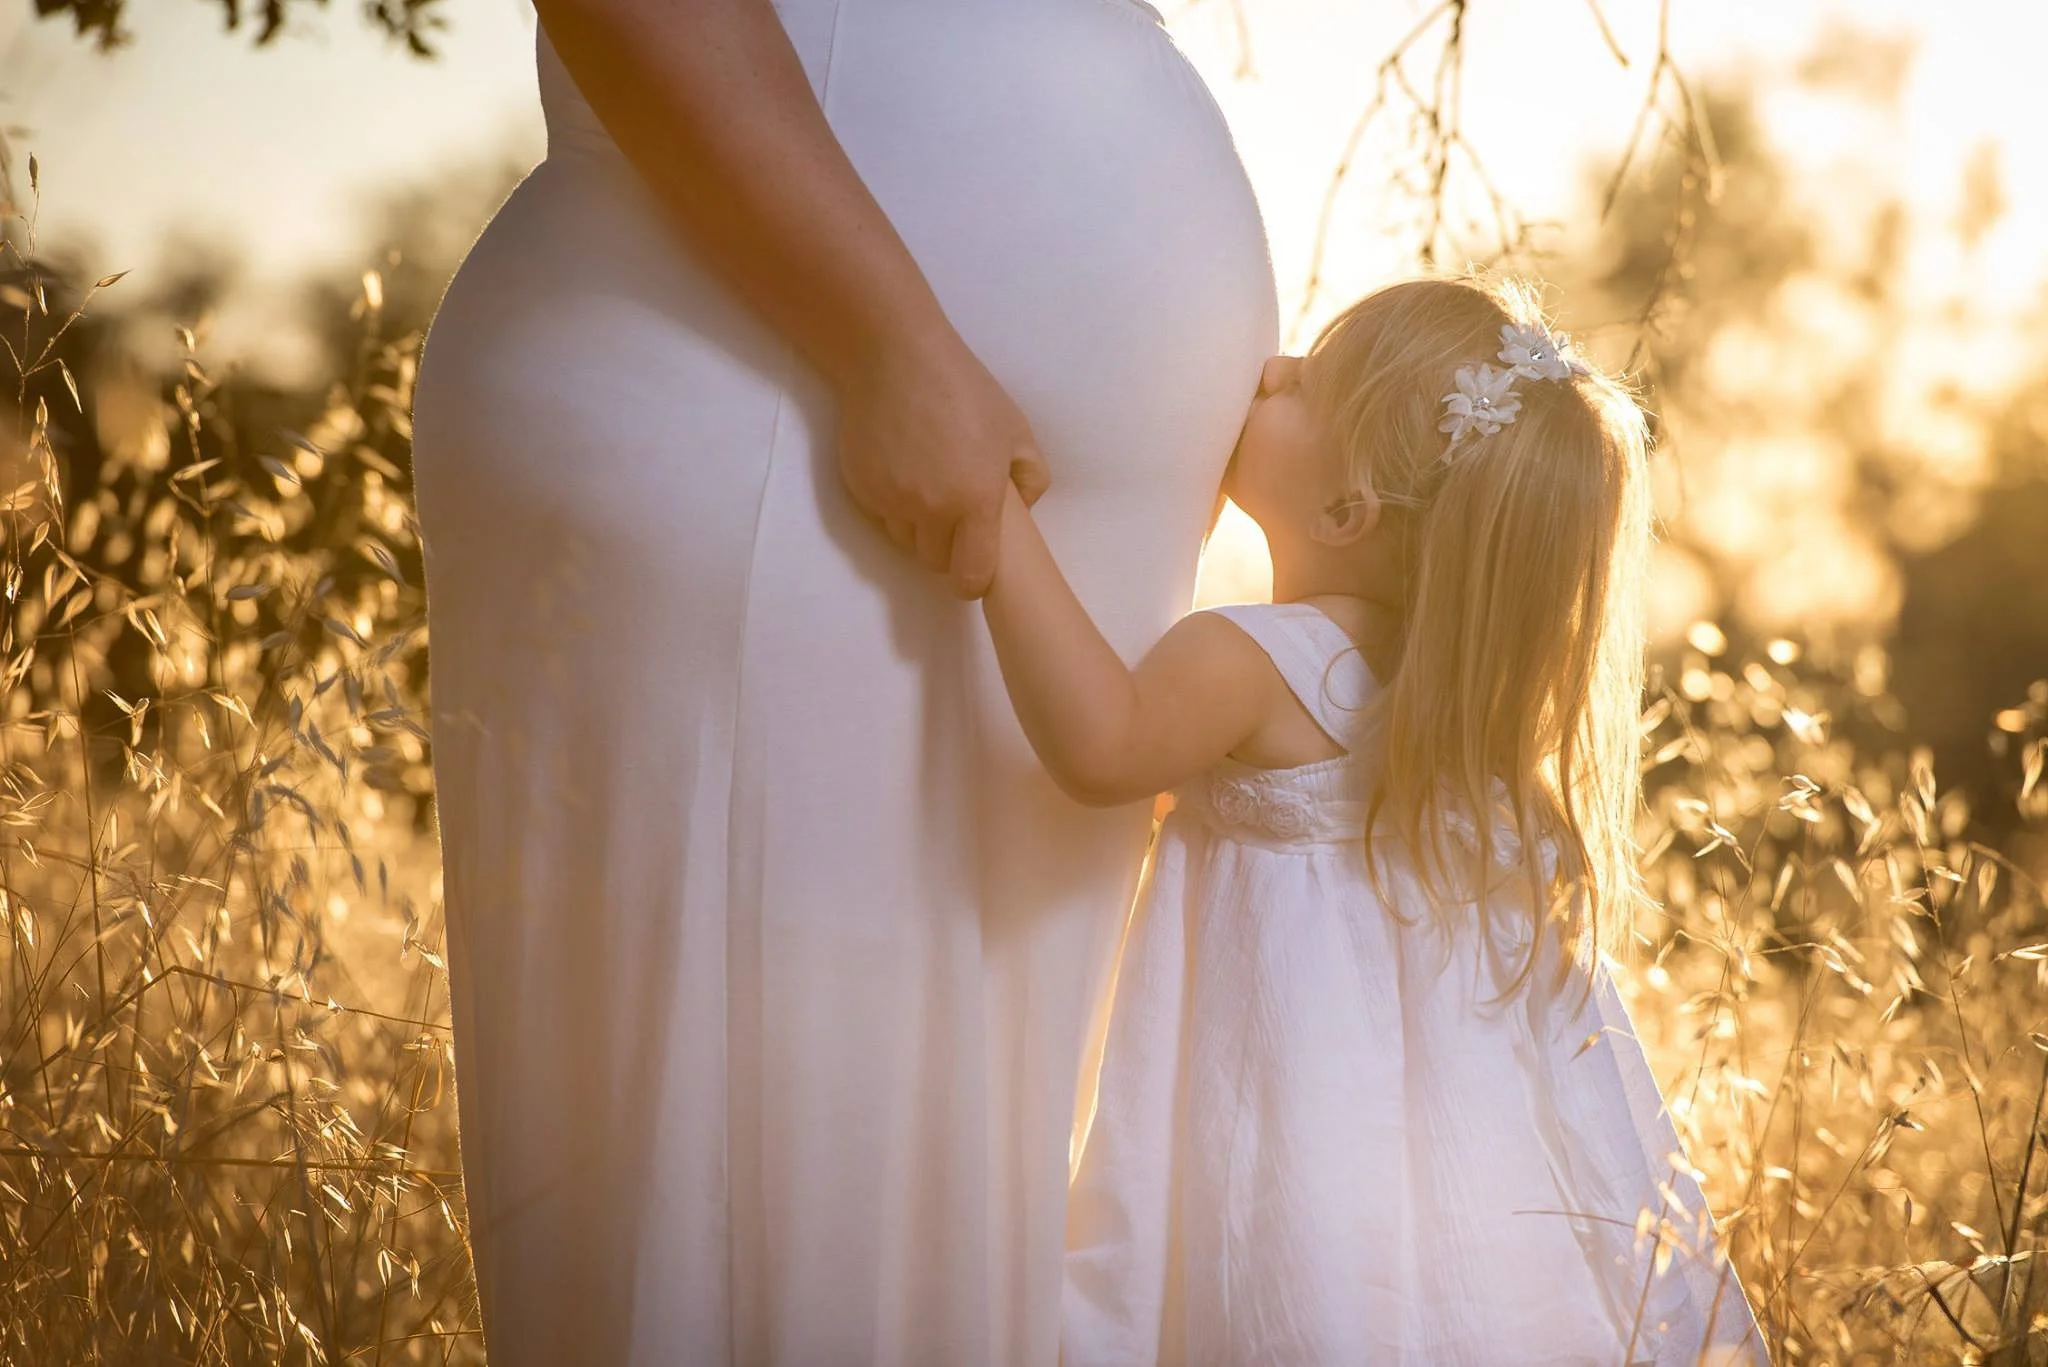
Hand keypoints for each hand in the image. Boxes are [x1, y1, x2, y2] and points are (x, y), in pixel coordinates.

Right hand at [836, 331, 1050, 599]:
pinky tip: (903, 471)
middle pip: (935, 562)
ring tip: (927, 490)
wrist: (896, 357)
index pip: (971, 575)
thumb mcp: (1016, 430)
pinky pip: (882, 517)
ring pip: (906, 542)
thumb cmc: (965, 391)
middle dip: (947, 550)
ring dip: (919, 530)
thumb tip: (1022, 512)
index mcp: (975, 501)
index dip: (973, 581)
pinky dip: (893, 507)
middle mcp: (931, 510)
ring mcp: (891, 502)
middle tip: (954, 517)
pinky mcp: (863, 490)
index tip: (973, 571)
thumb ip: (1031, 479)